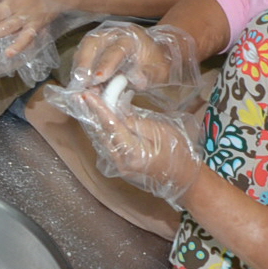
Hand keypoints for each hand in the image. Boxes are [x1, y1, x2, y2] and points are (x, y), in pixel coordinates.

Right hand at [72, 21, 200, 96]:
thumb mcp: (160, 71)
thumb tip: (136, 80)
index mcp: (132, 37)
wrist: (154, 53)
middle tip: (80, 83)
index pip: (116, 49)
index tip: (98, 78)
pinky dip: (79, 69)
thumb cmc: (156, 63)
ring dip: (79, 67)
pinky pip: (82, 54)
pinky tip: (79, 83)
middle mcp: (114, 32)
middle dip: (84, 63)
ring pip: (84, 47)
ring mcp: (102, 36)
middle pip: (93, 42)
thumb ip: (149, 75)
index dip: (106, 64)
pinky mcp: (93, 45)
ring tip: (77, 86)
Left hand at [72, 85, 204, 203]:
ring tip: (90, 98)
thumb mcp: (161, 131)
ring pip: (99, 137)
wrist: (181, 178)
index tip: (86, 94)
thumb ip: (136, 121)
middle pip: (99, 132)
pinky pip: (104, 142)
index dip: (97, 108)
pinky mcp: (116, 163)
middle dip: (91, 110)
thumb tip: (117, 109)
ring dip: (94, 118)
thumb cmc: (177, 153)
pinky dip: (101, 126)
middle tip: (86, 91)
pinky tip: (100, 113)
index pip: (110, 126)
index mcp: (131, 153)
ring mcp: (115, 164)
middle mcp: (118, 161)